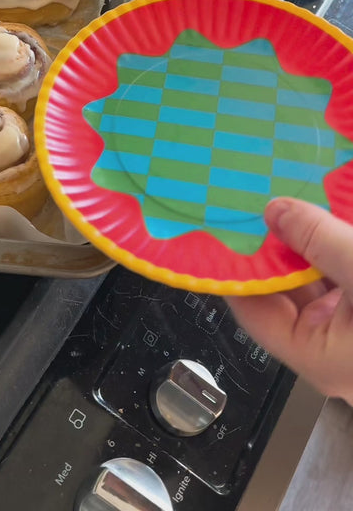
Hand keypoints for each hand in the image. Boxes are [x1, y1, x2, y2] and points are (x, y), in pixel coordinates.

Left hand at [227, 197, 352, 405]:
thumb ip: (320, 241)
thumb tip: (275, 212)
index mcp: (317, 357)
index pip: (252, 309)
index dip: (234, 266)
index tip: (218, 227)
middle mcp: (331, 350)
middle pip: (283, 293)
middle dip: (271, 247)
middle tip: (252, 202)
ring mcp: (352, 333)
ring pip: (315, 284)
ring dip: (306, 246)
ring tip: (288, 201)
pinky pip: (341, 280)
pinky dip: (331, 251)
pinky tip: (326, 218)